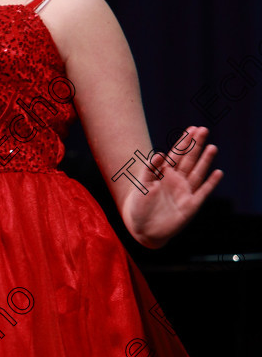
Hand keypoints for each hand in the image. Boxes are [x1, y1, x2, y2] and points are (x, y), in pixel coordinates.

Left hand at [122, 126, 222, 247]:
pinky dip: (210, 183)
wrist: (143, 228)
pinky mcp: (191, 205)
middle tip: (204, 129)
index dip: (185, 141)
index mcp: (164, 173)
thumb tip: (160, 154)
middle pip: (189, 159)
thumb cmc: (139, 205)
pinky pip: (203, 192)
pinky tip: (218, 172)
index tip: (192, 128)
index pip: (177, 154)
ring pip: (197, 172)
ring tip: (212, 147)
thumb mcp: (141, 185)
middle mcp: (177, 180)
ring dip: (205, 160)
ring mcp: (185, 192)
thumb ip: (149, 169)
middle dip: (196, 145)